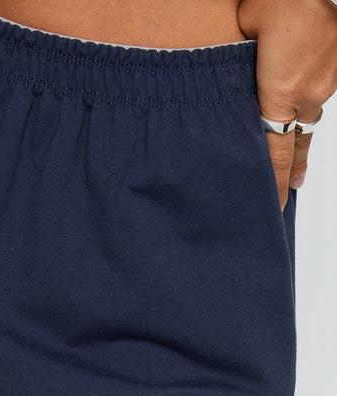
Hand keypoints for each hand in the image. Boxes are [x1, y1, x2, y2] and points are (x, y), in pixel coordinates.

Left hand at [238, 0, 336, 208]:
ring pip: (309, 117)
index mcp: (281, 96)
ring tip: (297, 162)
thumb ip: (242, 84)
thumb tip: (240, 103)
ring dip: (299, 133)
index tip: (277, 204)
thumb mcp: (242, 51)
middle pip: (298, 142)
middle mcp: (308, 94)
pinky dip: (308, 103)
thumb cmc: (266, 8)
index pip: (277, 152)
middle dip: (292, 168)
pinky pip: (319, 94)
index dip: (276, 182)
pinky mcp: (336, 67)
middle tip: (291, 191)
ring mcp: (325, 81)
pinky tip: (301, 106)